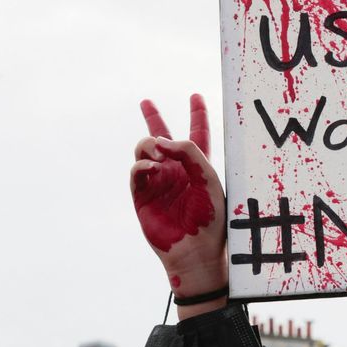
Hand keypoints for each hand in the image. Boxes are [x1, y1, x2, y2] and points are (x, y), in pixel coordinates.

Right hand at [131, 95, 227, 301]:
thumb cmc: (211, 219)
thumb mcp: (209, 180)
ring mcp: (158, 182)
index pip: (198, 135)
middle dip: (154, 119)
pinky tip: (152, 168)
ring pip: (145, 150)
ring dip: (150, 144)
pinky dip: (142, 165)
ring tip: (159, 154)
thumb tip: (163, 140)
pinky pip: (136, 171)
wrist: (195, 251)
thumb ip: (191, 154)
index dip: (197, 115)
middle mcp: (177, 171)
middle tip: (146, 102)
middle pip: (163, 139)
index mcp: (199, 167)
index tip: (195, 96)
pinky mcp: (142, 195)